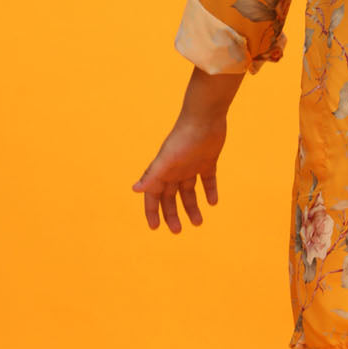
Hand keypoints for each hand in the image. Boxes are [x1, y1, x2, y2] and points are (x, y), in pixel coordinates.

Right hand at [131, 115, 227, 231]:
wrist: (205, 118)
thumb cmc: (183, 138)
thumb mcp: (168, 160)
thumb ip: (153, 175)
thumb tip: (134, 189)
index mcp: (163, 171)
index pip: (153, 196)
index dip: (152, 211)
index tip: (155, 228)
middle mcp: (175, 170)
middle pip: (170, 197)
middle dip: (172, 214)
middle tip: (178, 231)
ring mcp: (191, 166)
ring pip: (189, 192)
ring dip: (192, 207)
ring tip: (198, 223)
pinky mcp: (207, 161)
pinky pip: (207, 180)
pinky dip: (210, 191)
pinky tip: (213, 202)